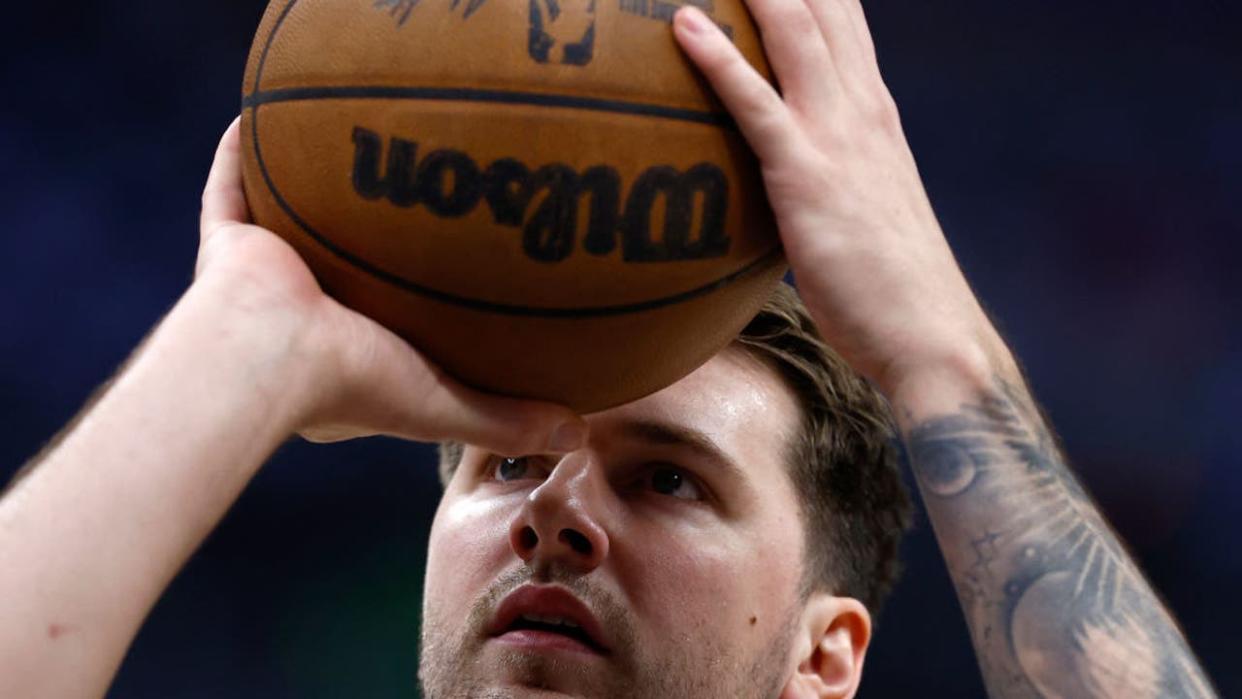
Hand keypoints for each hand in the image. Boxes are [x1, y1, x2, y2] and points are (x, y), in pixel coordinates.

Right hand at [195, 118, 585, 453]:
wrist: (267, 355)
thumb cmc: (352, 384)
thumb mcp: (445, 404)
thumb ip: (506, 418)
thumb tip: (579, 433)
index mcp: (337, 362)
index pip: (381, 329)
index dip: (410, 306)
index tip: (447, 284)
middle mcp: (298, 316)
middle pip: (339, 268)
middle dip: (366, 243)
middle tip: (409, 209)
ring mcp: (259, 280)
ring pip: (288, 226)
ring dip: (312, 194)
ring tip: (356, 151)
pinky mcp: (228, 246)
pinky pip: (232, 188)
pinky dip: (241, 154)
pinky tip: (267, 115)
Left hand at [673, 2, 1005, 392]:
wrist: (930, 334)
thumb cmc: (891, 289)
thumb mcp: (862, 214)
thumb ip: (828, 181)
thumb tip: (783, 186)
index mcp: (875, 112)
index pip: (842, 20)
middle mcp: (862, 107)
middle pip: (818, 6)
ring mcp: (838, 135)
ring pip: (790, 33)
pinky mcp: (809, 175)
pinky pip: (754, 105)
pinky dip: (716, 59)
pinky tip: (680, 24)